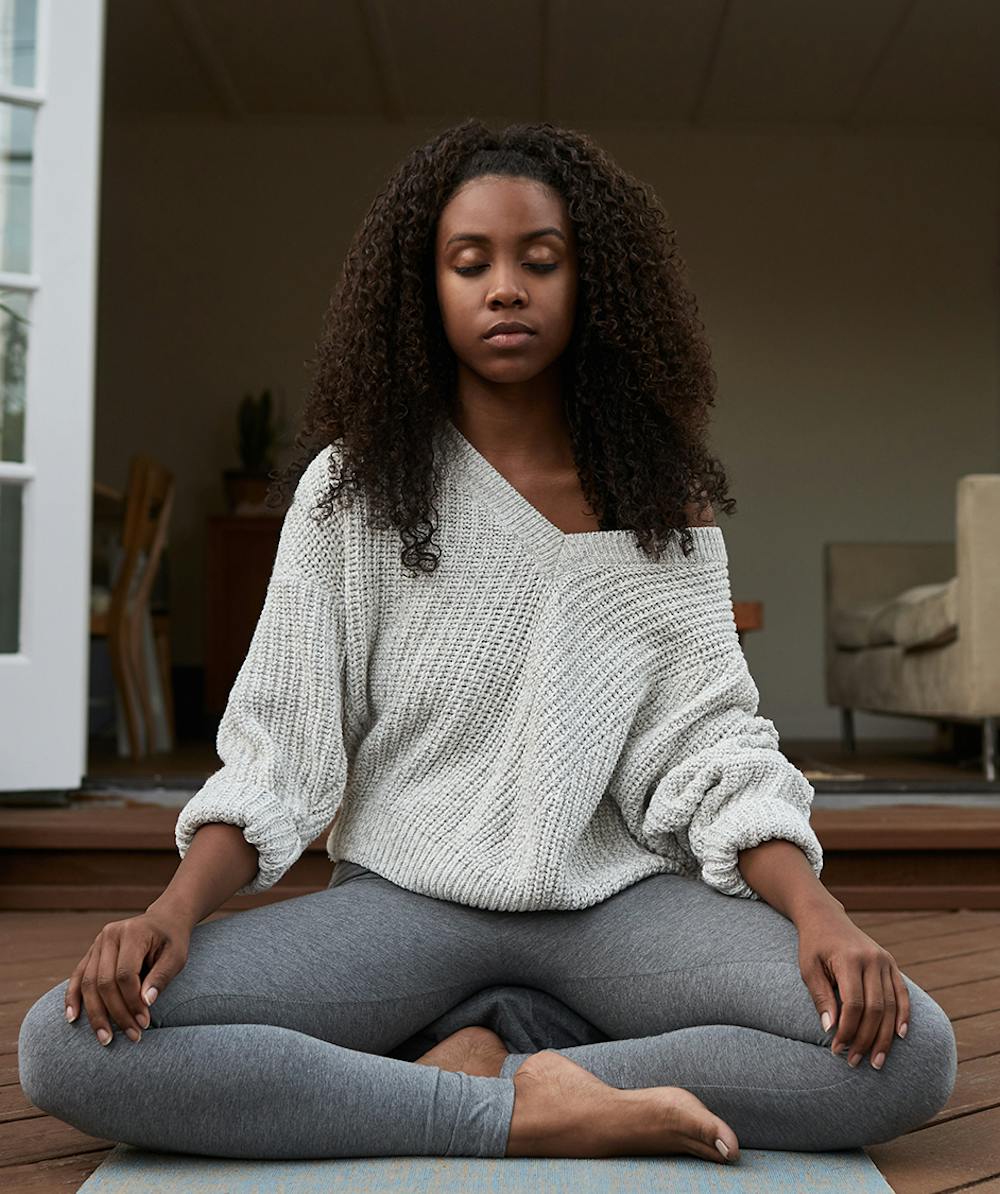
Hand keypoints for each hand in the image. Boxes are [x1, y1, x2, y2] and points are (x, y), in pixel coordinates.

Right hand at [64, 909, 190, 1046]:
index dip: (132, 1001)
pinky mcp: (91, 953)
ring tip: (105, 1038)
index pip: (126, 974)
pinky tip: (73, 1018)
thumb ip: (162, 977)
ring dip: (96, 1014)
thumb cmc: (172, 940)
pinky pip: (77, 977)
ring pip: (88, 984)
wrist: (163, 921)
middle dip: (117, 1013)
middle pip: (104, 981)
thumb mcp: (177, 956)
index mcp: (132, 932)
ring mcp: (97, 944)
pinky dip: (73, 998)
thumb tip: (145, 1003)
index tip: (145, 1022)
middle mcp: (110, 936)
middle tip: (132, 1035)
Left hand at [795, 904, 909, 1070]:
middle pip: (876, 1009)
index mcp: (849, 959)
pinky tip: (899, 1036)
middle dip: (866, 1039)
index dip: (847, 1030)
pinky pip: (902, 994)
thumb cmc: (813, 945)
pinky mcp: (891, 963)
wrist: (825, 917)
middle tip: (855, 1061)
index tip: (837, 1049)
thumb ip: (820, 997)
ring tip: (876, 1061)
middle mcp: (872, 959)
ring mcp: (885, 961)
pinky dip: (903, 1016)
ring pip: (891, 1006)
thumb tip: (830, 1029)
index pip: (854, 1004)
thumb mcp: (808, 968)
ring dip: (885, 1036)